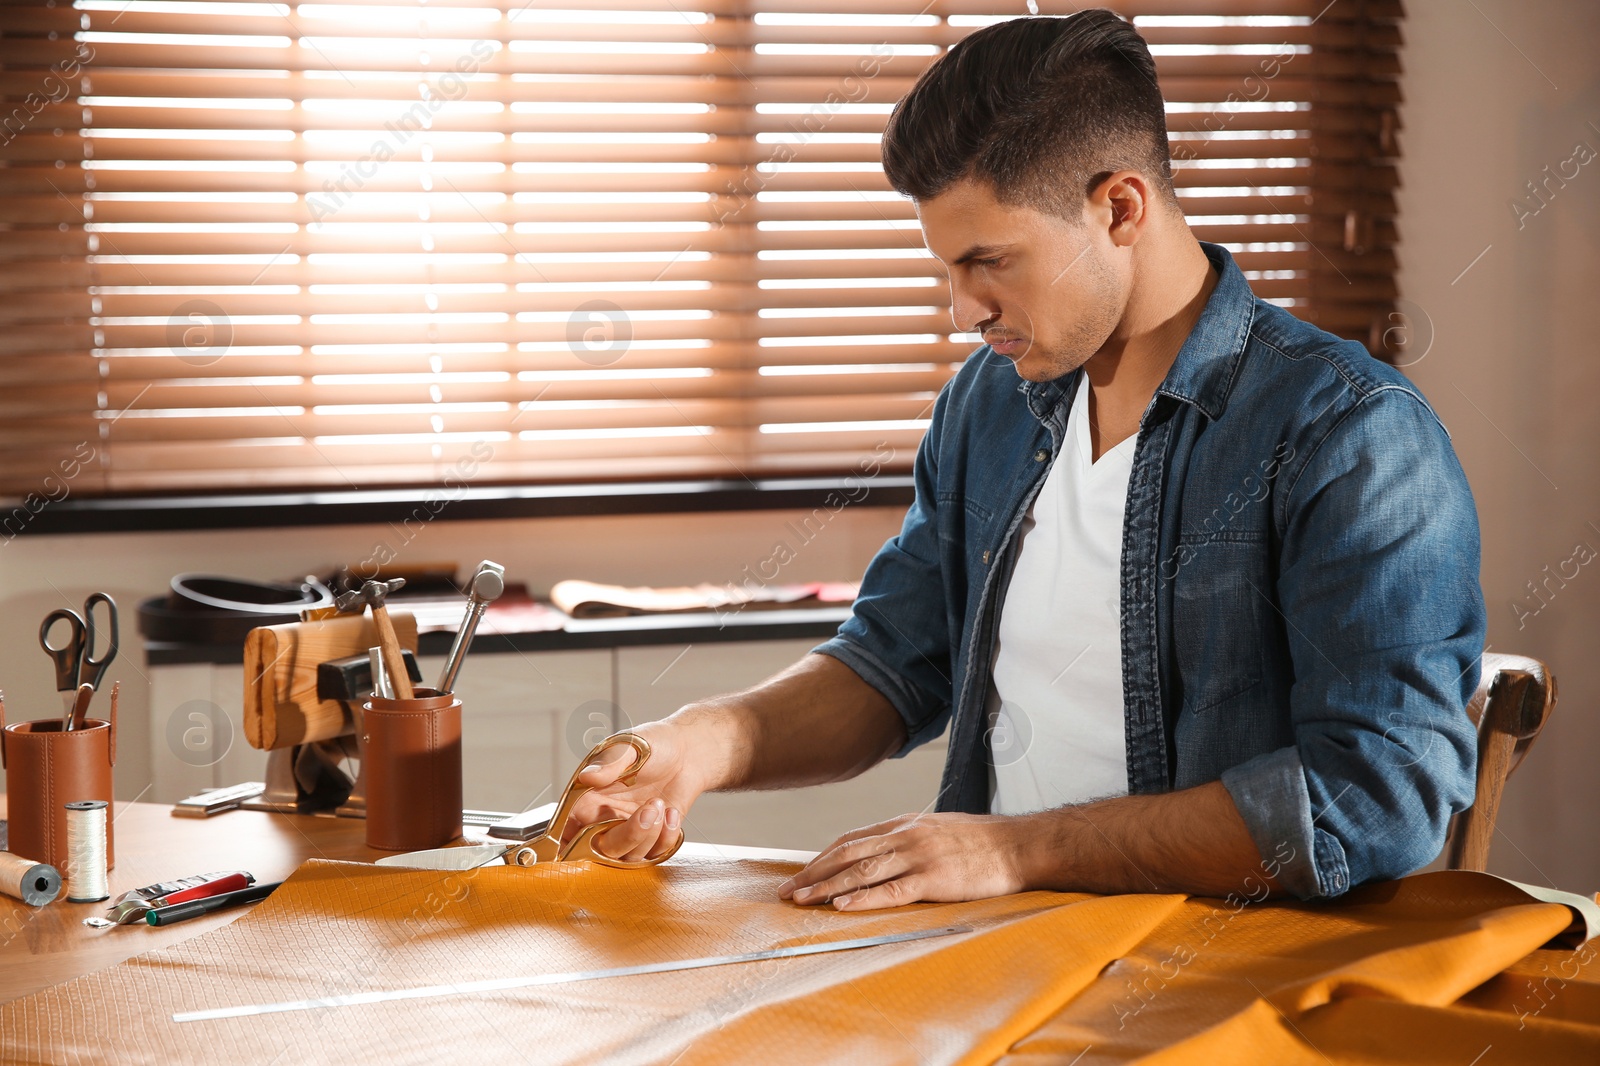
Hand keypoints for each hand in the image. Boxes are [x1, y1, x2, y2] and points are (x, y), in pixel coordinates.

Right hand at [565, 721, 704, 862]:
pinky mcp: (654, 837)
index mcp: (588, 799)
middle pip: (602, 850)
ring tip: (660, 804)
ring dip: (649, 834)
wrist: (687, 750)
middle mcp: (605, 819)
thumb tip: (587, 777)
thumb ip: (609, 764)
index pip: (566, 831)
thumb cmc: (652, 744)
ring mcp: (630, 830)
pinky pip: (656, 853)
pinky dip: (666, 836)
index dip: (567, 846)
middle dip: (628, 836)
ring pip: (630, 856)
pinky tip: (671, 812)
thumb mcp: (628, 746)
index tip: (582, 846)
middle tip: (649, 809)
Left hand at [777, 812, 1027, 910]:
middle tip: (787, 891)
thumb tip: (884, 853)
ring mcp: (918, 856)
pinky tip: (841, 907)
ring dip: (826, 887)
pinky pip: (890, 891)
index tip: (802, 873)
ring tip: (802, 900)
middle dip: (813, 873)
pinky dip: (862, 899)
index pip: (851, 840)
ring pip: (861, 871)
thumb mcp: (937, 830)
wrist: (1017, 846)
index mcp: (903, 825)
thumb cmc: (981, 841)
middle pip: (846, 854)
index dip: (822, 857)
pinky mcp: (933, 879)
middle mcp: (904, 836)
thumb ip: (909, 839)